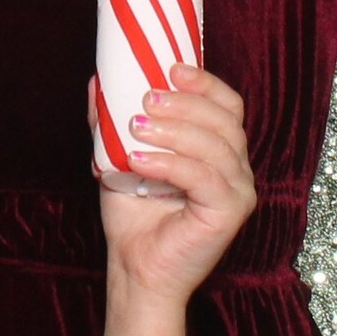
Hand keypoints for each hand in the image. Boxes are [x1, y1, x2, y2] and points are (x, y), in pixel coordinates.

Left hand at [101, 71, 252, 306]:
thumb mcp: (118, 156)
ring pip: (217, 145)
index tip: (170, 68)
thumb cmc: (133, 217)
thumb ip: (112, 120)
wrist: (134, 267)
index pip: (227, 105)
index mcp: (219, 150)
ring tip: (136, 128)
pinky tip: (139, 161)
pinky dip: (171, 163)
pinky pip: (205, 178)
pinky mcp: (230, 213)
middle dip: (184, 102)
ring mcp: (239, 191)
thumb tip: (97, 80)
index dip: (204, 82)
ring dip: (174, 130)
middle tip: (145, 100)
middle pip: (225, 119)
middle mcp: (237, 168)